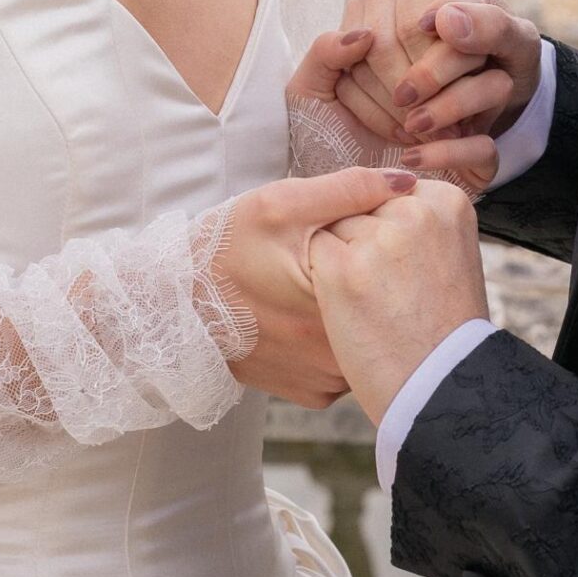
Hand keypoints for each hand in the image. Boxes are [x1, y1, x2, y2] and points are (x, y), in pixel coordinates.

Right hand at [215, 165, 416, 407]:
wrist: (173, 308)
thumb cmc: (223, 250)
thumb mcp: (278, 205)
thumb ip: (347, 189)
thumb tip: (404, 183)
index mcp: (336, 301)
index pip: (390, 265)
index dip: (379, 241)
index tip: (358, 228)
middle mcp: (339, 351)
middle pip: (381, 305)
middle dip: (369, 277)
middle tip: (329, 257)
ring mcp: (329, 378)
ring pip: (367, 335)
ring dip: (356, 312)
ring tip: (315, 286)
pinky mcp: (315, 394)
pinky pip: (345, 359)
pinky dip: (336, 337)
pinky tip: (307, 317)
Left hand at [287, 22, 495, 189]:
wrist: (345, 198)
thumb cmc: (324, 135)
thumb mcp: (310, 91)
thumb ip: (324, 53)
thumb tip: (365, 34)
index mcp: (407, 37)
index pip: (418, 19)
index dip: (384, 46)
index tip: (353, 77)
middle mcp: (450, 68)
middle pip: (457, 49)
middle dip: (408, 78)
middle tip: (389, 102)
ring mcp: (472, 111)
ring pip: (491, 86)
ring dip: (439, 108)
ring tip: (404, 128)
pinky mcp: (481, 156)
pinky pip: (485, 144)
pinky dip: (446, 151)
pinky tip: (410, 158)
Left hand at [308, 180, 489, 426]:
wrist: (443, 390)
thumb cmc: (445, 325)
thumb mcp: (448, 255)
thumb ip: (421, 214)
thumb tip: (396, 176)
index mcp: (447, 201)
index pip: (395, 196)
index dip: (394, 237)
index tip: (411, 275)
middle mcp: (415, 210)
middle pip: (365, 210)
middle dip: (367, 246)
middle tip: (394, 296)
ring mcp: (379, 239)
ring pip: (338, 229)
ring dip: (342, 264)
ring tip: (375, 306)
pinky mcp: (342, 268)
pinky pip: (316, 253)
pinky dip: (322, 280)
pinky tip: (350, 311)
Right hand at [333, 0, 491, 141]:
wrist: (488, 80)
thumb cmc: (505, 55)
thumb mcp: (519, 43)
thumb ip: (492, 26)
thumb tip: (441, 20)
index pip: (412, 25)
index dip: (436, 68)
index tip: (457, 102)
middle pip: (380, 45)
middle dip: (417, 93)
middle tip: (450, 129)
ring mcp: (358, 16)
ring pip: (359, 68)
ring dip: (399, 111)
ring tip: (437, 132)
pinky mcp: (343, 51)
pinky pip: (347, 88)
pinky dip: (380, 118)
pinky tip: (411, 129)